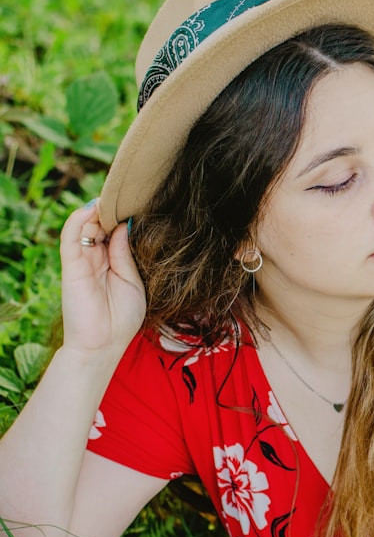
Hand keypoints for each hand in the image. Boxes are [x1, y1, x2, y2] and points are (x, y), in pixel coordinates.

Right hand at [58, 200, 145, 358]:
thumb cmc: (122, 317)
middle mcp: (95, 257)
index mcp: (112, 261)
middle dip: (113, 208)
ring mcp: (82, 260)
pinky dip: (79, 219)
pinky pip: (70, 236)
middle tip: (130, 192)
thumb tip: (126, 225)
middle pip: (100, 224)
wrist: (104, 344)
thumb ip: (125, 254)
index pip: (114, 231)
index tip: (140, 200)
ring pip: (84, 225)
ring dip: (97, 209)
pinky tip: (94, 209)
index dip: (123, 216)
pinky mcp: (71, 265)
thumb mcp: (132, 281)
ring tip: (114, 197)